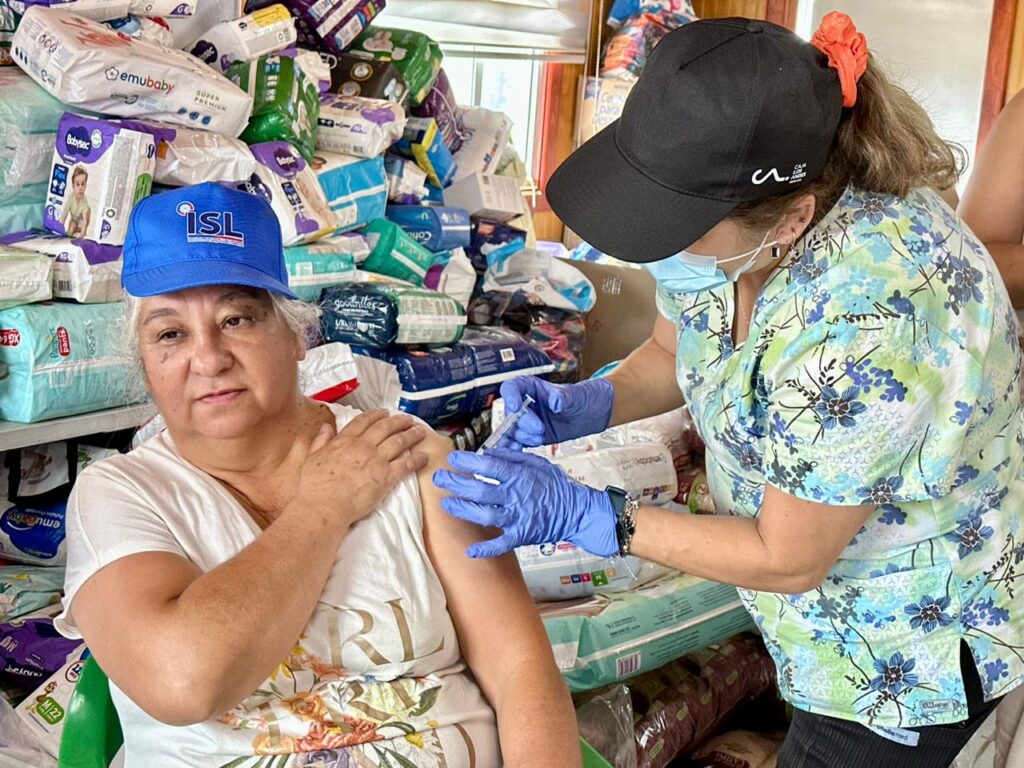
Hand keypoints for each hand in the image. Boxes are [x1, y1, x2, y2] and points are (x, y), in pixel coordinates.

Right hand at [294, 410, 427, 525]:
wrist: (324, 506)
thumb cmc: (314, 487)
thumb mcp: (312, 458)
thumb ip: (320, 441)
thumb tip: (326, 428)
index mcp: (344, 441)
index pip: (363, 421)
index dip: (376, 415)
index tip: (384, 412)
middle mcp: (363, 446)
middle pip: (385, 428)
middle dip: (399, 421)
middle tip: (407, 419)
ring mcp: (376, 460)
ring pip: (399, 442)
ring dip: (411, 435)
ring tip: (420, 431)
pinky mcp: (386, 477)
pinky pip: (406, 464)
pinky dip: (417, 459)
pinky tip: (424, 456)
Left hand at [432, 448, 617, 557]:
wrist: (577, 510)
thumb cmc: (557, 485)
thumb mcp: (536, 462)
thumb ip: (512, 457)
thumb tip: (488, 453)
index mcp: (520, 476)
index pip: (489, 467)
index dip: (468, 463)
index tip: (452, 459)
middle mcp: (516, 496)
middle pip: (480, 491)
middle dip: (456, 484)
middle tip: (440, 479)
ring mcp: (518, 517)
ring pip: (485, 515)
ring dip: (463, 510)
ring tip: (447, 504)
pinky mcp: (522, 535)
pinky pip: (502, 544)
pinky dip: (486, 549)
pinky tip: (471, 551)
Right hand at [500, 377, 614, 447]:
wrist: (593, 414)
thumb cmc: (584, 397)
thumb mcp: (576, 395)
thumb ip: (564, 397)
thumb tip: (555, 401)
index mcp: (532, 387)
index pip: (512, 387)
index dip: (510, 396)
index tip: (515, 407)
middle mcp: (526, 404)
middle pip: (511, 412)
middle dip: (523, 422)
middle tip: (539, 429)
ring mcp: (528, 421)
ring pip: (513, 430)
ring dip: (523, 437)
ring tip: (539, 439)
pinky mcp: (532, 436)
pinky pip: (519, 443)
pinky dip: (519, 448)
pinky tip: (524, 451)